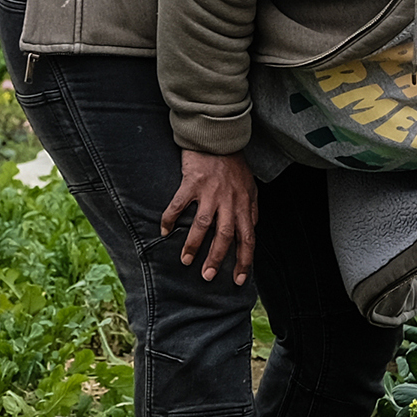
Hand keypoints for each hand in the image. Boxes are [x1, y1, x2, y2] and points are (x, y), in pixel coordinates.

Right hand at [164, 149, 257, 283]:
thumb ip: (251, 209)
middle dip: (217, 259)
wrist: (218, 137)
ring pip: (203, 225)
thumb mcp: (250, 187)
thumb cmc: (234, 164)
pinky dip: (169, 219)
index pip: (248, 238)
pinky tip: (164, 231)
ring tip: (186, 261)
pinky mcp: (192, 182)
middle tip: (208, 276)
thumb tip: (252, 230)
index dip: (245, 260)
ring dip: (193, 245)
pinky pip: (179, 205)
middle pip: (225, 236)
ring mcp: (210, 192)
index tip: (239, 279)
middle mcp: (229, 200)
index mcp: (244, 204)